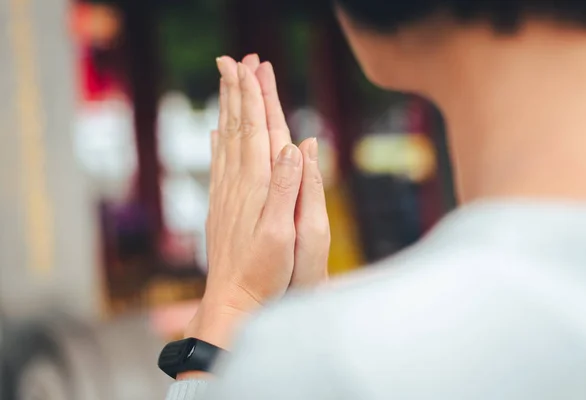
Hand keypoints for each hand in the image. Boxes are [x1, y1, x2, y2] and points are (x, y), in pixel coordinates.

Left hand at [185, 55, 329, 348]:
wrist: (232, 300)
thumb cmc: (265, 273)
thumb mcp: (285, 235)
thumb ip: (289, 190)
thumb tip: (296, 146)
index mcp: (258, 185)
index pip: (258, 130)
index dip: (256, 97)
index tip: (253, 67)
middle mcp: (238, 183)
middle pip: (238, 127)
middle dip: (239, 91)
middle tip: (235, 60)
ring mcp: (226, 193)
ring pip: (226, 139)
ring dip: (228, 108)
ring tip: (226, 82)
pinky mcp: (221, 206)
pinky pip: (218, 163)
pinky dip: (218, 140)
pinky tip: (216, 130)